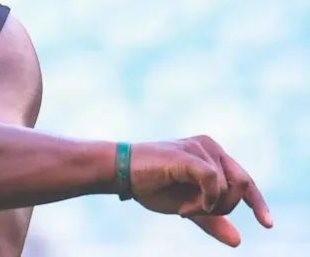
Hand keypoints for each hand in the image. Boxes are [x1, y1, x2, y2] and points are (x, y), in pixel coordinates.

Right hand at [130, 136, 272, 246]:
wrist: (120, 173)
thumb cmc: (151, 185)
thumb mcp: (187, 206)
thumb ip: (212, 219)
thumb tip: (238, 241)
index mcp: (212, 155)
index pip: (245, 181)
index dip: (258, 203)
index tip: (267, 224)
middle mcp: (210, 146)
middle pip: (241, 186)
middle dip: (222, 208)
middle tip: (193, 213)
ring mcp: (200, 148)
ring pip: (227, 188)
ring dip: (207, 207)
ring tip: (182, 209)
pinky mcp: (189, 154)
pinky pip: (214, 182)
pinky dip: (205, 200)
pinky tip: (185, 209)